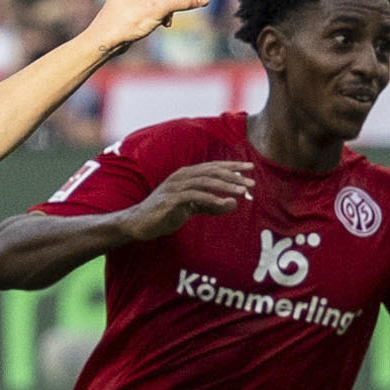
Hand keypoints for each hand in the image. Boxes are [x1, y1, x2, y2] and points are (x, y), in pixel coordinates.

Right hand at [125, 160, 253, 239]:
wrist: (138, 223)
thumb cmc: (165, 214)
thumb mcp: (192, 209)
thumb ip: (212, 206)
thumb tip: (235, 202)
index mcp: (187, 175)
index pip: (213, 166)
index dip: (232, 166)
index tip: (250, 167)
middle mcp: (181, 176)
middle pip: (211, 171)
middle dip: (233, 175)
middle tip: (251, 182)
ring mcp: (174, 187)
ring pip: (204, 181)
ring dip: (224, 185)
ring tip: (241, 191)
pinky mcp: (169, 200)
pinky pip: (192, 196)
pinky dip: (209, 198)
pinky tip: (222, 202)